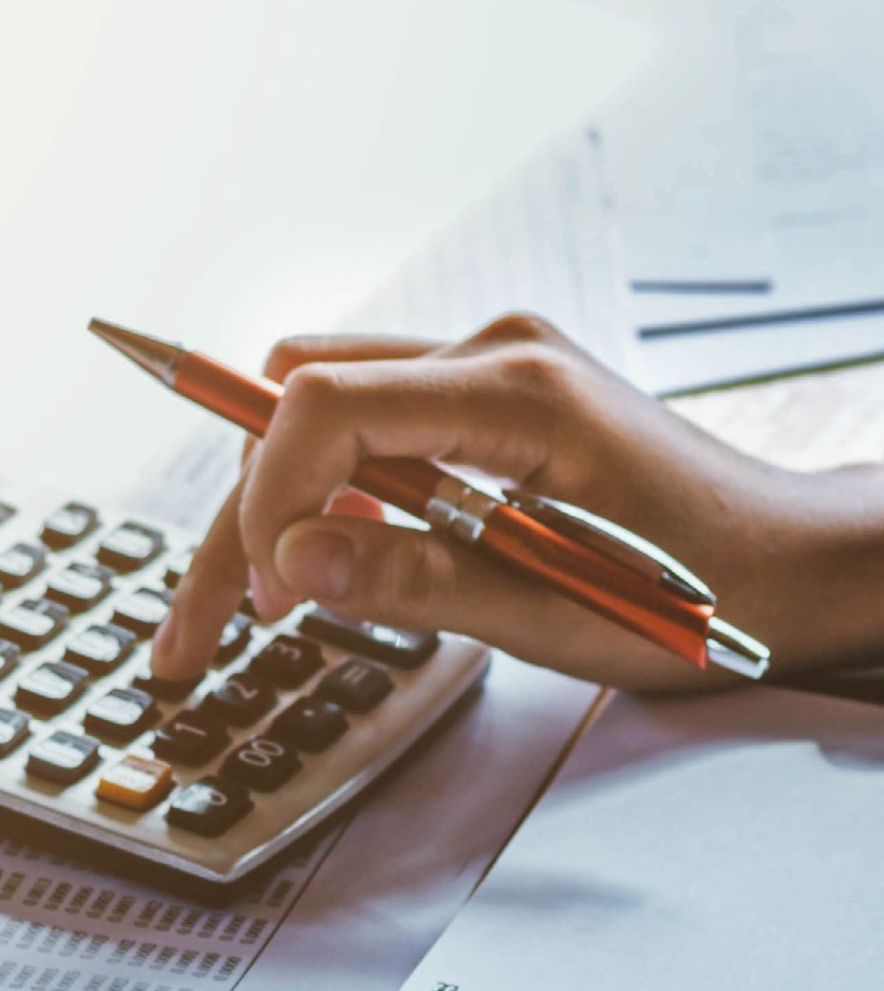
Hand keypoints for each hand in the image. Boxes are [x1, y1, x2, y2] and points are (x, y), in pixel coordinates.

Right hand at [153, 313, 883, 690]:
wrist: (791, 567)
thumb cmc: (701, 593)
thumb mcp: (552, 610)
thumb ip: (414, 579)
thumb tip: (293, 560)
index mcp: (516, 392)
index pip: (326, 404)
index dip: (266, 499)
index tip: (264, 597)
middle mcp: (493, 356)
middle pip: (302, 408)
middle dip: (241, 520)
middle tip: (199, 634)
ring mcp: (488, 372)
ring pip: (320, 415)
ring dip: (273, 509)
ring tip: (250, 611)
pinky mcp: (485, 405)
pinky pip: (368, 431)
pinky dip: (326, 499)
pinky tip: (327, 568)